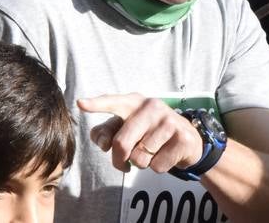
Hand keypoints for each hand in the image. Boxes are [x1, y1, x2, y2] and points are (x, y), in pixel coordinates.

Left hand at [77, 94, 204, 173]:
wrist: (187, 140)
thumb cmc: (148, 132)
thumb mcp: (126, 127)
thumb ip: (106, 132)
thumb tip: (102, 143)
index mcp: (132, 101)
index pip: (111, 102)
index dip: (96, 105)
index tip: (80, 104)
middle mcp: (151, 106)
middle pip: (121, 143)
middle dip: (118, 160)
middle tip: (122, 164)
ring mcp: (168, 121)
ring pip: (140, 158)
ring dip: (141, 163)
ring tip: (150, 152)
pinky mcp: (182, 138)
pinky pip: (157, 166)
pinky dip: (157, 167)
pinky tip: (164, 155)